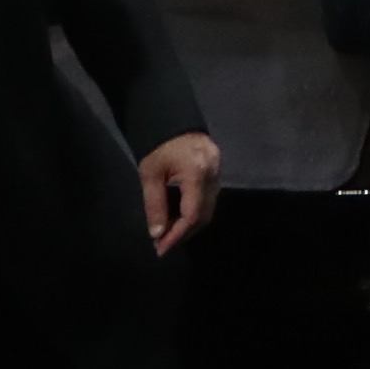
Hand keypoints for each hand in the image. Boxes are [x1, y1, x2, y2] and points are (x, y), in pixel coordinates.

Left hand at [137, 130, 222, 251]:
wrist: (172, 121)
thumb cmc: (158, 147)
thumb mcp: (150, 175)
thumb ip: (154, 205)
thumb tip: (157, 234)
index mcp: (197, 172)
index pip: (192, 214)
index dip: (177, 235)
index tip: (161, 248)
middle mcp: (213, 174)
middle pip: (203, 215)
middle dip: (183, 233)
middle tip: (163, 244)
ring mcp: (219, 173)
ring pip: (209, 209)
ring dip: (189, 225)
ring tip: (169, 234)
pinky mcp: (218, 172)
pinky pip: (209, 199)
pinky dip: (195, 212)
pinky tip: (179, 217)